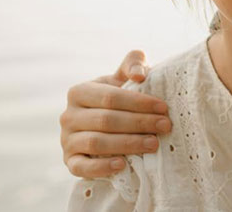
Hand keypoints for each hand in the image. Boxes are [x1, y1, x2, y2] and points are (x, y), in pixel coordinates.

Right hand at [60, 50, 173, 177]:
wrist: (106, 125)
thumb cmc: (120, 97)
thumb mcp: (124, 76)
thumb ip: (134, 63)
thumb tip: (139, 75)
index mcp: (79, 92)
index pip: (110, 97)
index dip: (139, 103)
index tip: (163, 108)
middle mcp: (68, 116)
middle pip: (106, 120)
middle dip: (139, 123)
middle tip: (165, 126)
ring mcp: (67, 140)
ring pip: (96, 143)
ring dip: (127, 144)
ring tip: (153, 144)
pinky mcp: (70, 162)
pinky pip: (81, 167)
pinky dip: (101, 168)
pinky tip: (122, 165)